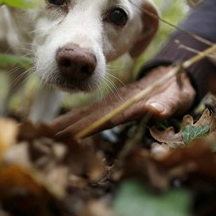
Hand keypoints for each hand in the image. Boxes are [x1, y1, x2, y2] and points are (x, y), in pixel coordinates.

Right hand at [46, 66, 195, 137]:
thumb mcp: (175, 97)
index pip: (98, 118)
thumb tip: (157, 110)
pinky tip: (61, 133)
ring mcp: (112, 108)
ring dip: (64, 127)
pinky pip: (90, 120)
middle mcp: (114, 106)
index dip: (79, 127)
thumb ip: (167, 104)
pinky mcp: (114, 112)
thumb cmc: (177, 91)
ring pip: (83, 118)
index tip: (59, 134)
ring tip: (41, 135)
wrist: (175, 78)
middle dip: (62, 127)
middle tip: (38, 137)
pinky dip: (74, 126)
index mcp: (125, 104)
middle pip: (83, 117)